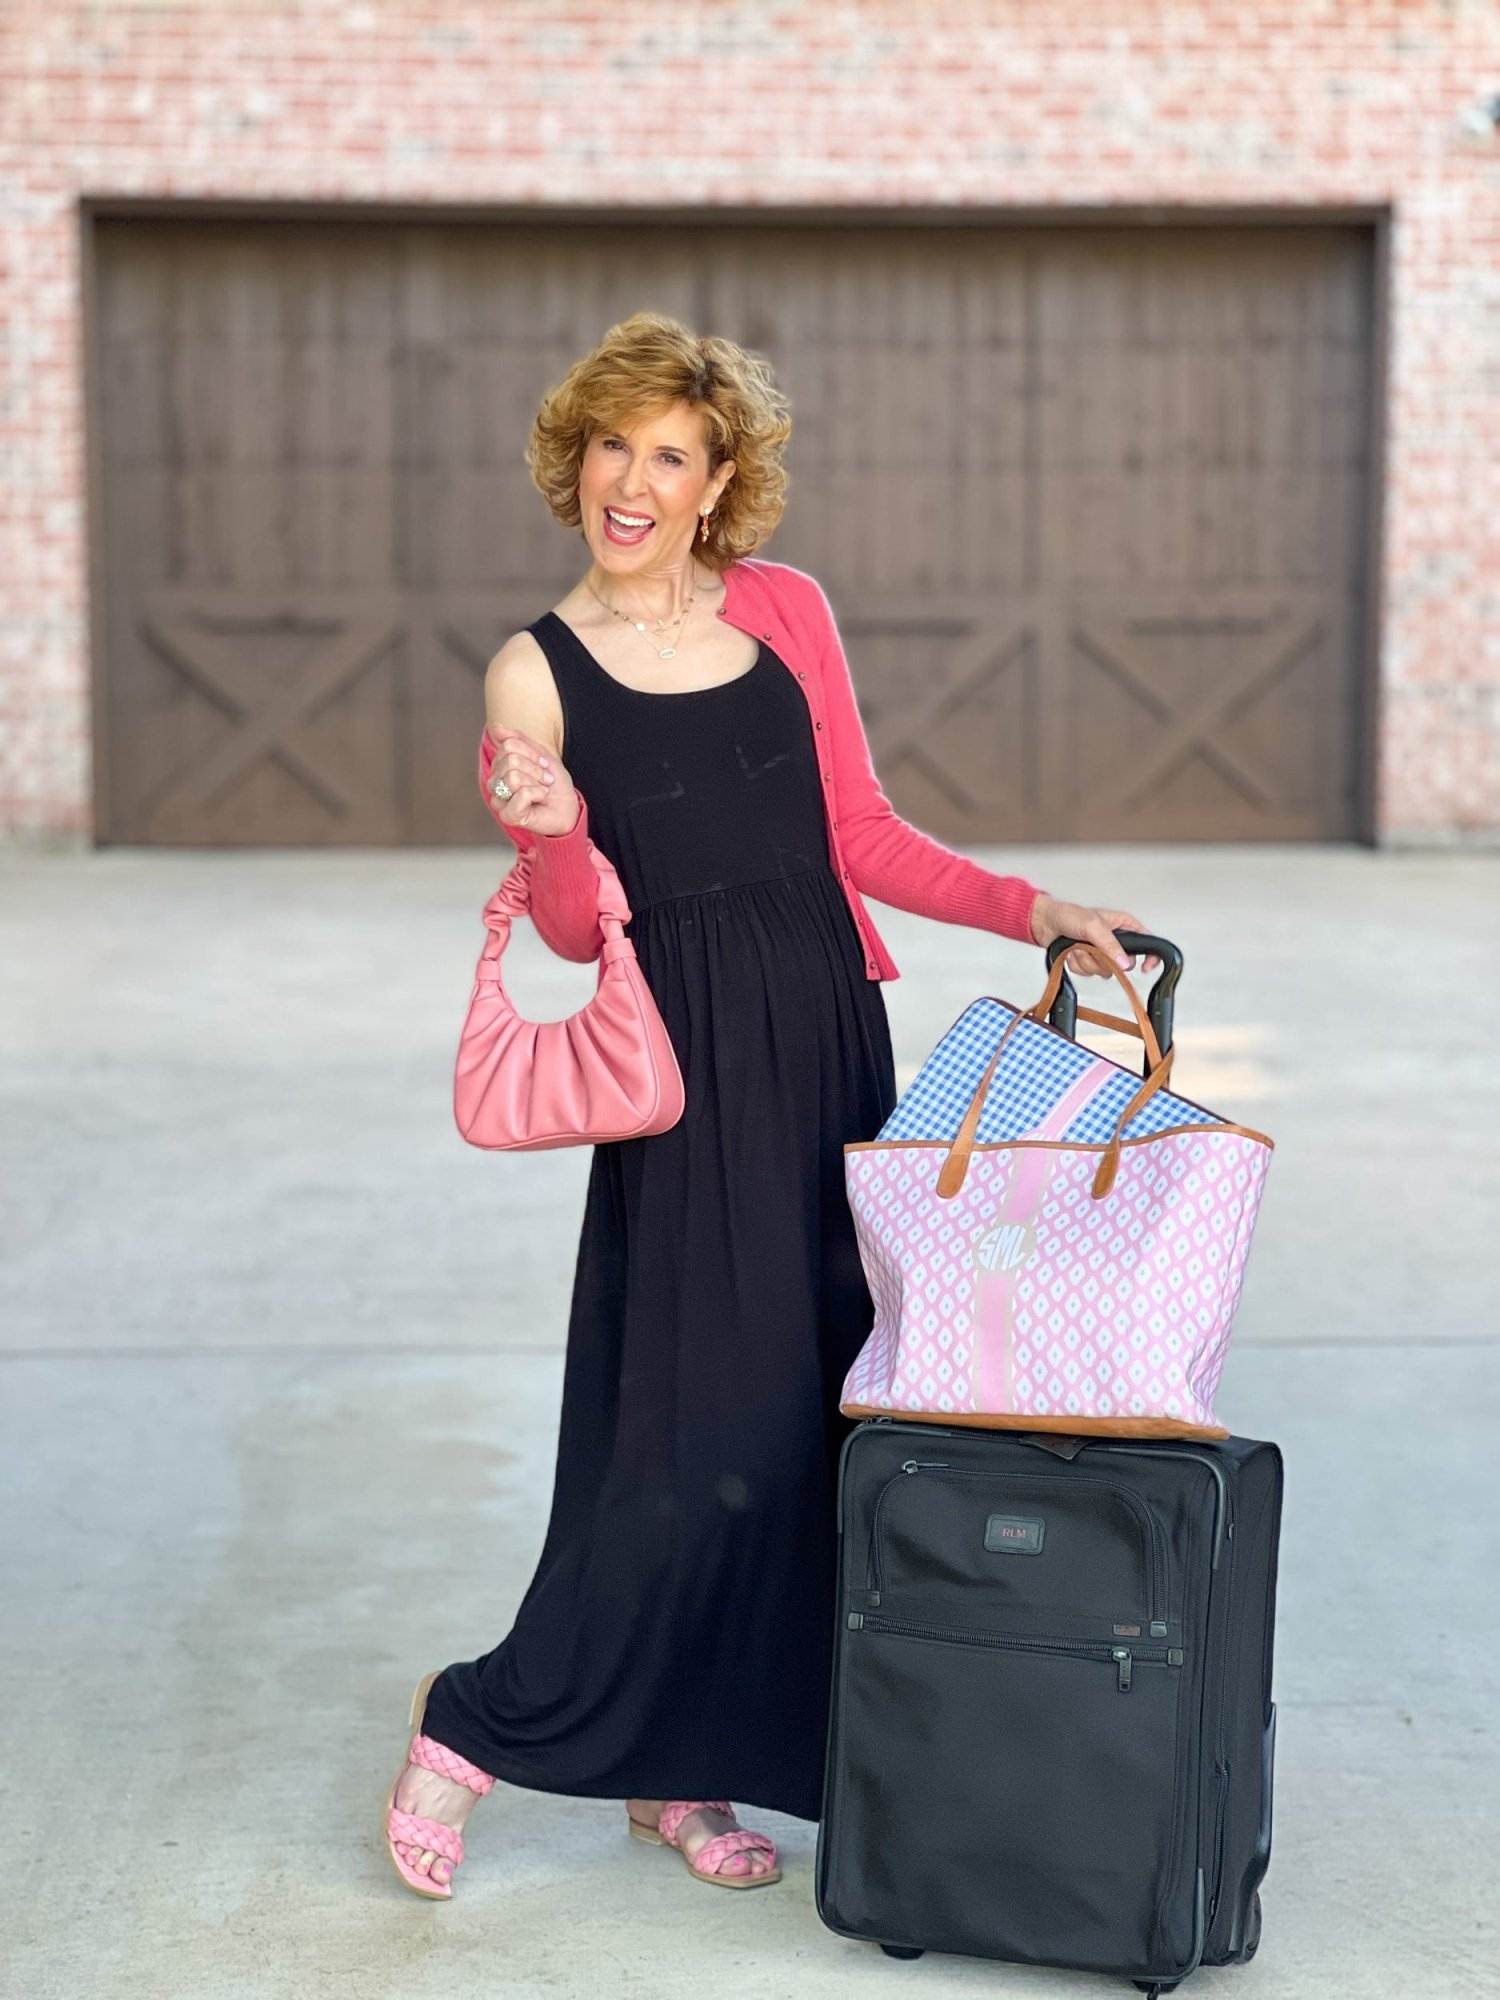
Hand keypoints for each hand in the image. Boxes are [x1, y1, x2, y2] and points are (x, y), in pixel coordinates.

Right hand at [487, 729, 580, 836]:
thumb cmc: (554, 784)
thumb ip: (518, 740)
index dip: (531, 753)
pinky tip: (540, 799)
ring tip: (542, 790)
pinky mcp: (508, 815)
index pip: (508, 745)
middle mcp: (495, 783)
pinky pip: (521, 794)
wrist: (568, 807)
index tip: (543, 765)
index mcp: (500, 767)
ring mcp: (499, 800)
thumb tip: (496, 727)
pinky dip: (538, 794)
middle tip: (545, 780)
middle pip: (510, 760)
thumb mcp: (540, 755)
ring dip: (536, 782)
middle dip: (534, 769)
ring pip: (513, 777)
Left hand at [1027, 894, 1162, 977]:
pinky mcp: (1088, 962)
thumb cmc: (1068, 915)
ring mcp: (1101, 952)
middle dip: (1103, 959)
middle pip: (1122, 964)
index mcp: (1123, 925)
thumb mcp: (1092, 925)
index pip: (1148, 942)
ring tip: (1077, 946)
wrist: (1044, 924)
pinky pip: (1089, 974)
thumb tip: (1124, 962)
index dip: (1150, 956)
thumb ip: (1110, 944)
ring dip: (1086, 961)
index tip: (1144, 967)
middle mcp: (1115, 940)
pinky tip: (1071, 952)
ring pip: (1104, 971)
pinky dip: (1077, 965)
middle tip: (1091, 947)